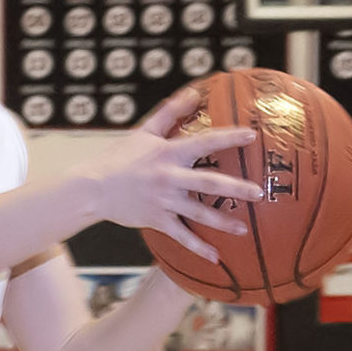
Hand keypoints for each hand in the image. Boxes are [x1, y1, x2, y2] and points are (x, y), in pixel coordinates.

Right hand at [94, 85, 262, 263]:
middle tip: (258, 192)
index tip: (251, 136)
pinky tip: (216, 258)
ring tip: (244, 229)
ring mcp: (164, 201)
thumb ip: (171, 112)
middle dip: (235, 188)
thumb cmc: (120, 157)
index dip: (228, 138)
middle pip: (209, 182)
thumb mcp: (145, 131)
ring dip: (223, 222)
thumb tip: (194, 92)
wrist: (93, 187)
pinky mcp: (157, 220)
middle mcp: (169, 178)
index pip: (204, 142)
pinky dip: (198, 248)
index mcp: (169, 153)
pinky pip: (181, 236)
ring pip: (199, 214)